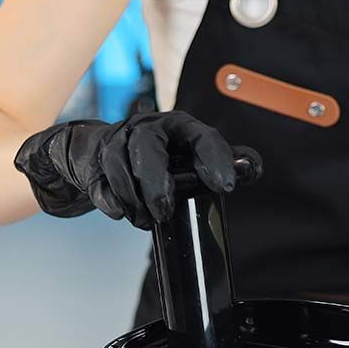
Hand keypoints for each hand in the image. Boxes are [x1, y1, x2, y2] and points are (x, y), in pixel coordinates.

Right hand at [13, 111, 259, 228]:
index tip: (225, 185)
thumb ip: (223, 161)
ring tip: (148, 221)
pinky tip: (122, 214)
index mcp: (179, 126)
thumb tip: (252, 168)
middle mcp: (146, 129)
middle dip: (155, 182)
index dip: (214, 158)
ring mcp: (117, 144)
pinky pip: (99, 184)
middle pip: (147, 146)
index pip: (200, 136)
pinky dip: (111, 202)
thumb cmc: (157, 156)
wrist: (99, 151)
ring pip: (120, 167)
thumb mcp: (191, 153)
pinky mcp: (96, 165)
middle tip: (164, 210)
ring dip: (134, 199)